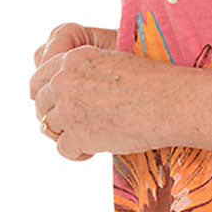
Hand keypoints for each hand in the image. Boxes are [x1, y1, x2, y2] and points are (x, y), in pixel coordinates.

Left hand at [31, 31, 158, 160]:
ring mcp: (69, 108)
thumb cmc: (153, 83)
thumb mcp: (113, 61)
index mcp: (74, 58)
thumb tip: (68, 91)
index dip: (45, 94)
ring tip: (88, 138)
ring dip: (66, 134)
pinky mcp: (78, 135)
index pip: (40, 77)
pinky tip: (92, 151)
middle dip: (54, 115)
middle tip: (73, 125)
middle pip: (40, 103)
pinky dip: (76, 153)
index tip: (54, 105)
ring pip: (49, 127)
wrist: (171, 103)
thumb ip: (85, 71)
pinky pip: (62, 149)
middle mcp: (65, 80)